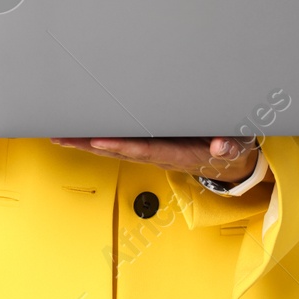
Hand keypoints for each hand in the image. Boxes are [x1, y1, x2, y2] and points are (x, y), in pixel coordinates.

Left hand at [50, 135, 261, 183]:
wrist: (232, 163)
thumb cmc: (232, 150)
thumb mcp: (238, 146)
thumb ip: (231, 145)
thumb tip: (222, 146)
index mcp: (178, 154)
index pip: (144, 148)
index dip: (120, 145)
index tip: (98, 139)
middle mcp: (160, 155)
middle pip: (119, 150)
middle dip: (89, 144)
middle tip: (61, 136)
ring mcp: (153, 152)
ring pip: (114, 148)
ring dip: (86, 142)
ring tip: (60, 134)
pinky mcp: (150, 147)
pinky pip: (119, 144)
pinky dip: (97, 139)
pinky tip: (80, 134)